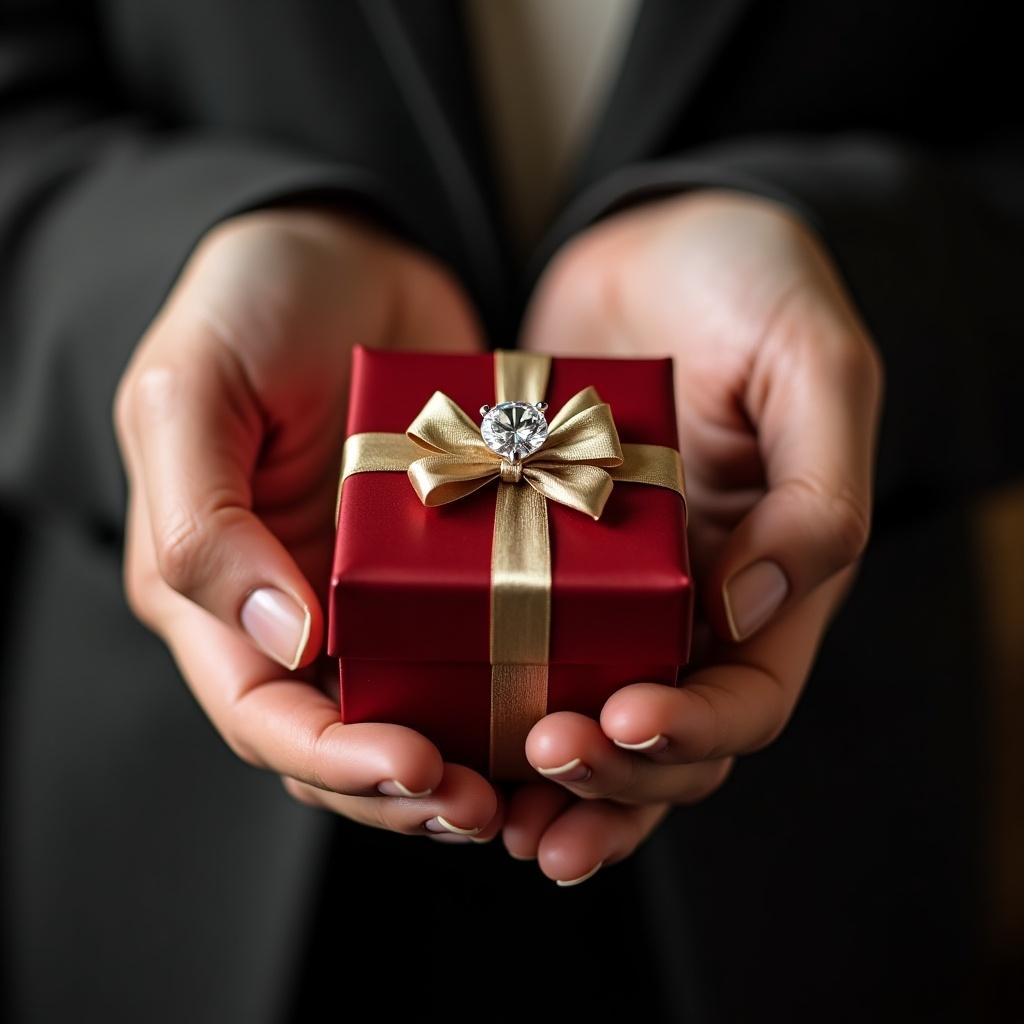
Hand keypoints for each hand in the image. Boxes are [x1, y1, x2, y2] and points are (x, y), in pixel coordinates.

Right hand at [114, 206, 501, 841]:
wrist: (346, 247)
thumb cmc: (250, 301)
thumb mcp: (192, 388)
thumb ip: (205, 518)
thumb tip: (281, 638)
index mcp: (215, 587)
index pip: (264, 713)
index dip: (333, 759)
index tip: (413, 768)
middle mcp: (295, 609)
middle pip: (346, 737)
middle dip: (411, 786)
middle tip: (485, 807)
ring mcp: (374, 590)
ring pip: (419, 707)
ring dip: (472, 759)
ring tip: (537, 781)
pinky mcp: (444, 560)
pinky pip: (478, 641)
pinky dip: (515, 686)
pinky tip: (568, 707)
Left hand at [505, 190, 882, 881]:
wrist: (660, 239)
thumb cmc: (754, 284)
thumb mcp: (813, 365)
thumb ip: (817, 491)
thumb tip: (749, 603)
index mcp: (773, 575)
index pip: (744, 697)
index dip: (693, 731)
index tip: (623, 720)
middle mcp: (692, 603)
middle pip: (663, 737)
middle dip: (609, 776)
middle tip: (539, 770)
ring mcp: (614, 587)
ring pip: (585, 717)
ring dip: (543, 779)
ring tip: (485, 811)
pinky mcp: (539, 555)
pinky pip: (514, 648)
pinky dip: (483, 703)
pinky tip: (434, 729)